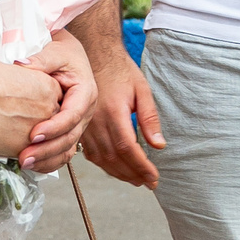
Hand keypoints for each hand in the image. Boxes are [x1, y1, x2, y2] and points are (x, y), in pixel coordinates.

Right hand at [0, 59, 66, 162]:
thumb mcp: (10, 69)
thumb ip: (21, 79)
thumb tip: (15, 81)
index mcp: (48, 86)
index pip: (54, 97)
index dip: (41, 102)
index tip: (30, 105)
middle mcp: (49, 109)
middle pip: (52, 118)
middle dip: (38, 121)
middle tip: (21, 120)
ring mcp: (41, 130)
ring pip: (43, 139)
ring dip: (32, 138)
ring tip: (14, 134)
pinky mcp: (28, 147)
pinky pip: (31, 153)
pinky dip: (21, 150)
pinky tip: (8, 143)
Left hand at [21, 34, 98, 171]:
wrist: (68, 56)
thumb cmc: (63, 53)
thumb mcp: (55, 51)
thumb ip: (41, 59)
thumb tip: (21, 65)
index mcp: (85, 93)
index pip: (72, 115)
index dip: (54, 127)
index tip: (33, 134)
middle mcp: (85, 111)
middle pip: (70, 137)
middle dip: (47, 149)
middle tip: (25, 157)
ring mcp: (78, 123)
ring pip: (67, 147)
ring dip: (47, 159)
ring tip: (25, 164)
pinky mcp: (68, 129)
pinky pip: (63, 150)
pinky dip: (49, 160)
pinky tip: (33, 165)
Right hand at [79, 44, 164, 189]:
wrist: (95, 56)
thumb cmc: (120, 71)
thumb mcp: (142, 90)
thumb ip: (150, 119)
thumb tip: (159, 145)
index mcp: (114, 112)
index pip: (128, 148)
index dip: (141, 166)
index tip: (154, 177)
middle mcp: (96, 122)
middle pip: (114, 158)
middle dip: (133, 174)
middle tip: (148, 182)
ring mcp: (86, 125)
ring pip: (101, 159)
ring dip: (119, 173)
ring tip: (135, 180)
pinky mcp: (80, 127)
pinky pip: (90, 153)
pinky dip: (104, 165)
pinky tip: (115, 168)